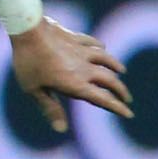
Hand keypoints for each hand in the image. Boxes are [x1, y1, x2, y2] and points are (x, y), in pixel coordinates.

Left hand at [11, 18, 131, 133]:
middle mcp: (84, 68)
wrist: (28, 29)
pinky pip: (93, 43)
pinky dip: (100, 46)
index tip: (129, 113)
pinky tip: (102, 46)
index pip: (102, 99)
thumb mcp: (34, 90)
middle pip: (109, 80)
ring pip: (105, 59)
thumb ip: (50, 108)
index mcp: (75, 83)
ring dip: (115, 66)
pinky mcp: (75, 38)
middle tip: (126, 98)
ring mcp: (81, 51)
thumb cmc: (28, 62)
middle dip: (120, 91)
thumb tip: (61, 129)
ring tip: (121, 71)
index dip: (117, 107)